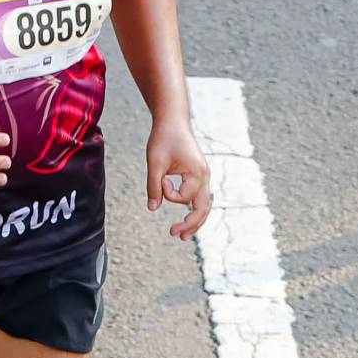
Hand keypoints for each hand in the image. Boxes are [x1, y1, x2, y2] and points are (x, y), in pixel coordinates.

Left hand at [144, 116, 212, 240]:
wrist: (173, 120)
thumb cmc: (163, 138)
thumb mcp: (155, 163)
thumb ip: (153, 187)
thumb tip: (152, 209)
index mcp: (197, 173)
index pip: (184, 197)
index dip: (169, 193)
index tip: (161, 179)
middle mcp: (204, 176)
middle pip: (204, 209)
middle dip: (191, 225)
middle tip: (176, 237)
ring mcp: (203, 175)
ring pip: (204, 205)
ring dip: (194, 220)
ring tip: (183, 235)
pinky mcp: (198, 173)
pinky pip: (200, 196)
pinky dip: (194, 208)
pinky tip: (187, 217)